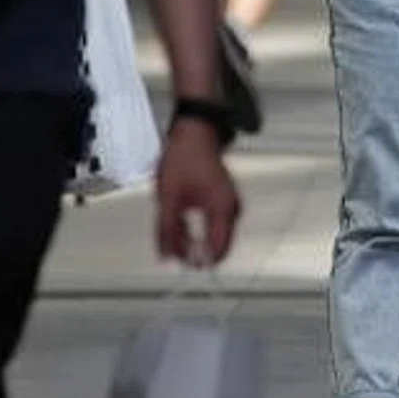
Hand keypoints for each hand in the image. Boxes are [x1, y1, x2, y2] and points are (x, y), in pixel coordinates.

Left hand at [155, 120, 241, 265]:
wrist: (194, 134)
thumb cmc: (184, 159)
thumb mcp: (167, 199)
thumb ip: (167, 231)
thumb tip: (167, 257)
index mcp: (221, 209)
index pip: (218, 250)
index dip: (200, 261)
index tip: (183, 263)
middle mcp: (231, 208)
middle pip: (218, 245)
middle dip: (195, 251)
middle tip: (173, 248)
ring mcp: (230, 203)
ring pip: (215, 235)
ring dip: (194, 239)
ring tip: (172, 230)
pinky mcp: (224, 200)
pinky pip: (215, 223)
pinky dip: (198, 228)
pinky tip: (180, 222)